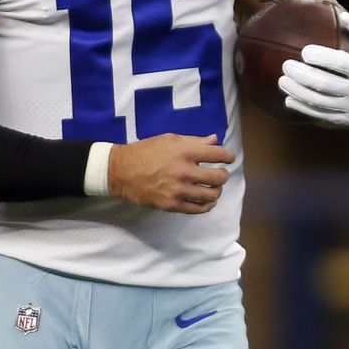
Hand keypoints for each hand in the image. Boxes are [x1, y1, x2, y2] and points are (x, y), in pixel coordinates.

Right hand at [108, 133, 235, 213]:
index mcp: (186, 152)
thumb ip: (195, 141)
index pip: (219, 154)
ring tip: (212, 188)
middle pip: (219, 177)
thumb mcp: (170, 140)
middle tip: (219, 174)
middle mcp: (185, 171)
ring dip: (216, 191)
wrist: (120, 171)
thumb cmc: (146, 151)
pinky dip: (207, 205)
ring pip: (212, 195)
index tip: (228, 159)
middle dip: (223, 175)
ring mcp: (179, 190)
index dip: (228, 157)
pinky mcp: (172, 205)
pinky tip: (207, 201)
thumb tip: (215, 140)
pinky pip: (198, 209)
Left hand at [278, 11, 348, 127]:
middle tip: (286, 65)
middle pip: (325, 84)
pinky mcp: (345, 119)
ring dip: (298, 91)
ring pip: (319, 101)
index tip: (305, 51)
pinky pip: (320, 114)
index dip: (321, 57)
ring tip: (282, 80)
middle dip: (302, 75)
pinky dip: (303, 108)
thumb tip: (343, 15)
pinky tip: (288, 99)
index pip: (341, 64)